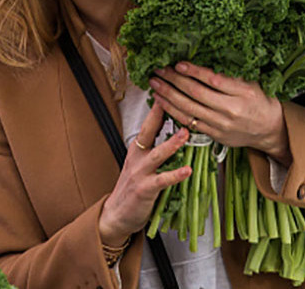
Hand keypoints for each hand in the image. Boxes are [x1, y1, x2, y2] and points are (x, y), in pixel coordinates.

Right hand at [98, 102, 191, 246]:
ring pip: (157, 154)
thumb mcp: (141, 164)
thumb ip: (156, 149)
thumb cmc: (133, 189)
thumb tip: (178, 132)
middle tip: (173, 99)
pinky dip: (175, 175)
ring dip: (172, 143)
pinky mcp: (145, 189)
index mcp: (137, 149)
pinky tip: (187, 170)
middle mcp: (137, 157)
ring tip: (186, 133)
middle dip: (160, 115)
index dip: (159, 107)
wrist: (116, 215)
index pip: (149, 123)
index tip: (170, 90)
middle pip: (148, 131)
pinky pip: (162, 180)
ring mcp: (140, 172)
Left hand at [148, 61, 290, 165]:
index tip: (178, 63)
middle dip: (174, 81)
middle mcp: (230, 110)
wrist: (269, 129)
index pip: (213, 80)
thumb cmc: (260, 101)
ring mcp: (221, 125)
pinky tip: (161, 102)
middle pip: (196, 94)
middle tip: (159, 70)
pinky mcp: (214, 135)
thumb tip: (205, 60)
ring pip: (189, 109)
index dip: (194, 71)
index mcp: (242, 93)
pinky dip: (173, 111)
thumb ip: (230, 75)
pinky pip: (189, 122)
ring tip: (155, 84)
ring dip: (168, 95)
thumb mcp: (251, 83)